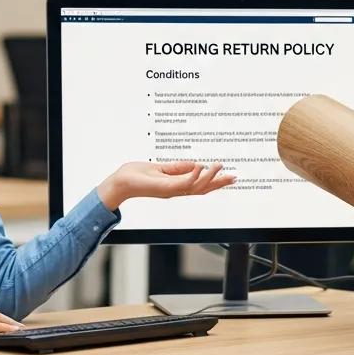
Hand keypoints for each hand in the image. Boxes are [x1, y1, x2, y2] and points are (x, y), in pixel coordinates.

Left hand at [98, 160, 235, 210]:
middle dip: (219, 184)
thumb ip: (177, 167)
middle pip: (202, 189)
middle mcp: (176, 190)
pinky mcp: (163, 188)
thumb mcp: (160, 168)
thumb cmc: (135, 176)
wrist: (119, 183)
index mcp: (176, 186)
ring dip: (209, 177)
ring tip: (219, 166)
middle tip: (234, 177)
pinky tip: (200, 166)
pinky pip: (182, 182)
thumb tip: (196, 164)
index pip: (200, 185)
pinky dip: (193, 175)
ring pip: (196, 187)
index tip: (229, 177)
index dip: (215, 182)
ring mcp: (170, 190)